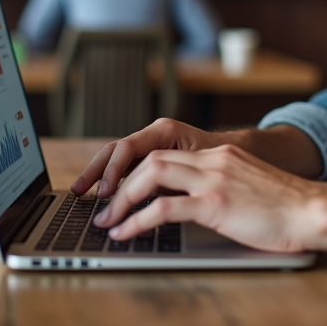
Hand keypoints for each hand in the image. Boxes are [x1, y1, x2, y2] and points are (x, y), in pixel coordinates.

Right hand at [70, 118, 222, 197]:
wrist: (246, 155)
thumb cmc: (228, 161)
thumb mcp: (203, 167)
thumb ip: (173, 176)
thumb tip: (154, 195)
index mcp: (166, 131)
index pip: (128, 148)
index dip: (112, 171)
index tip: (105, 194)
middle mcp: (156, 135)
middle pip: (115, 150)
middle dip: (96, 171)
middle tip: (81, 193)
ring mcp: (153, 145)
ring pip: (118, 158)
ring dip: (99, 175)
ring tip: (81, 192)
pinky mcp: (154, 159)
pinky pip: (127, 166)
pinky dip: (112, 179)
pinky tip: (102, 194)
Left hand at [94, 144, 319, 253]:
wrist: (314, 210)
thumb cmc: (287, 209)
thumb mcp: (249, 187)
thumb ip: (223, 187)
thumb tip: (196, 206)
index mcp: (221, 155)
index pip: (166, 154)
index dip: (136, 172)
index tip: (119, 192)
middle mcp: (214, 160)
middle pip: (151, 159)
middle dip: (120, 184)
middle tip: (104, 207)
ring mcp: (214, 179)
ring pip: (151, 176)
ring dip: (122, 200)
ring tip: (109, 222)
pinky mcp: (215, 203)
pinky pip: (163, 208)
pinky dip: (137, 221)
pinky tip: (126, 234)